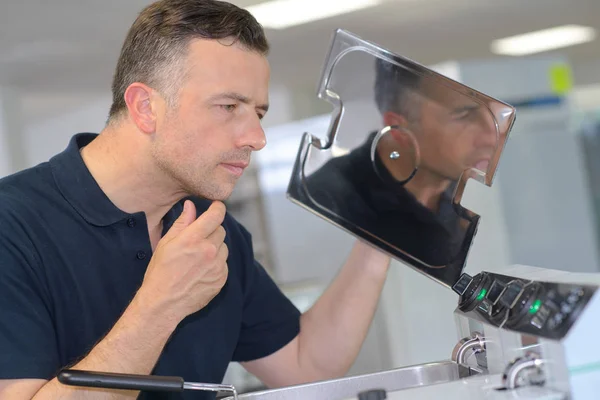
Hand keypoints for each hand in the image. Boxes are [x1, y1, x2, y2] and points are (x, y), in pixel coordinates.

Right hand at [137, 200, 228, 322]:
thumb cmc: (160, 272)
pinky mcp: (221, 279)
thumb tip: (191, 205)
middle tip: (198, 240)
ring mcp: (217, 266)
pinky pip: (224, 264)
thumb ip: (182, 222)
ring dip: (215, 248)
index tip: (217, 206)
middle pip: (221, 230)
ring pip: (223, 247)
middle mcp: (208, 251)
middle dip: (212, 231)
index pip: (216, 215)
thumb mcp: (166, 243)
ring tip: (197, 259)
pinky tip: (201, 271)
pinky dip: (216, 264)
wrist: (163, 303)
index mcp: (193, 239)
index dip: (218, 208)